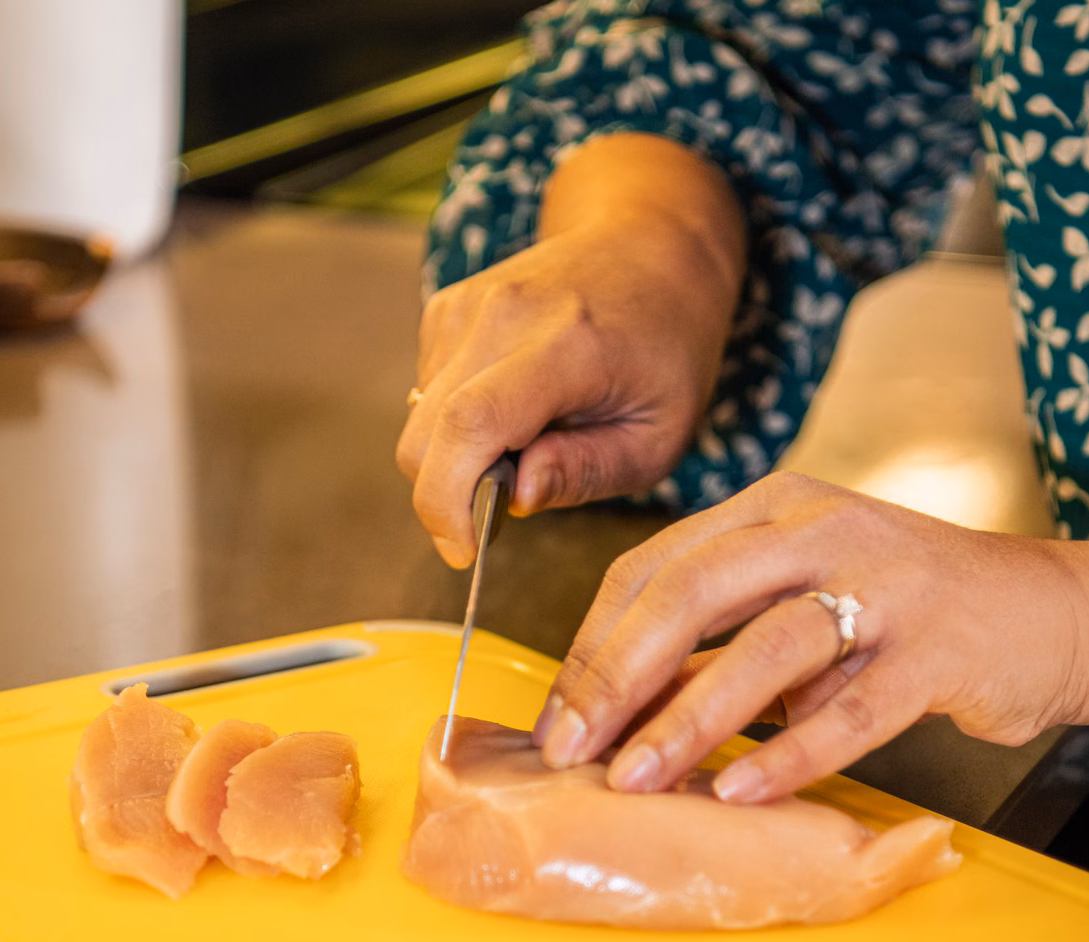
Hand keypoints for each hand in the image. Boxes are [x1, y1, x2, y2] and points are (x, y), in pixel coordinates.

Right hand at [396, 135, 744, 566]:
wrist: (652, 244)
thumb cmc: (668, 346)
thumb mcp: (659, 434)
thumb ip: (587, 471)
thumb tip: (515, 497)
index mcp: (563, 344)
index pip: (468, 426)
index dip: (446, 502)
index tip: (465, 550)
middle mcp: (500, 314)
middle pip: (425, 435)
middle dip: (451, 494)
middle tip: (515, 498)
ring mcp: (465, 305)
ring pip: (420, 420)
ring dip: (460, 455)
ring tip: (533, 439)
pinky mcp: (445, 308)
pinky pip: (428, 394)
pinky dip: (459, 422)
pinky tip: (516, 407)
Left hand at [532, 471, 1088, 802]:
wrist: (1054, 616)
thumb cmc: (911, 616)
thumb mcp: (807, 604)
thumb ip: (721, 644)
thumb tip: (615, 714)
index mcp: (777, 508)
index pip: (656, 566)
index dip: (596, 644)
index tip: (557, 717)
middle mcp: (826, 528)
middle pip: (693, 592)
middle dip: (620, 675)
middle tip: (573, 747)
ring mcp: (888, 583)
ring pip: (765, 649)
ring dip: (691, 721)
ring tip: (638, 779)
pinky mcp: (939, 648)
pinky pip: (850, 710)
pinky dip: (787, 755)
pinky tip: (738, 794)